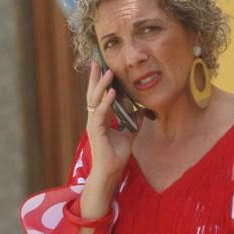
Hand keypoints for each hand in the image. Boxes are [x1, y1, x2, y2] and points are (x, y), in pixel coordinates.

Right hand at [84, 60, 136, 195]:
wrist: (111, 172)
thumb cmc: (116, 155)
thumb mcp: (129, 134)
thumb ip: (133, 121)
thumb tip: (141, 110)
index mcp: (100, 119)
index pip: (98, 96)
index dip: (100, 82)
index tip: (103, 67)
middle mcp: (94, 119)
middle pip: (92, 94)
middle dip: (94, 78)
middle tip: (96, 61)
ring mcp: (93, 125)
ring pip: (94, 100)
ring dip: (102, 85)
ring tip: (108, 72)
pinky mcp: (96, 131)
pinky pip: (100, 113)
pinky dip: (106, 101)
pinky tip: (113, 92)